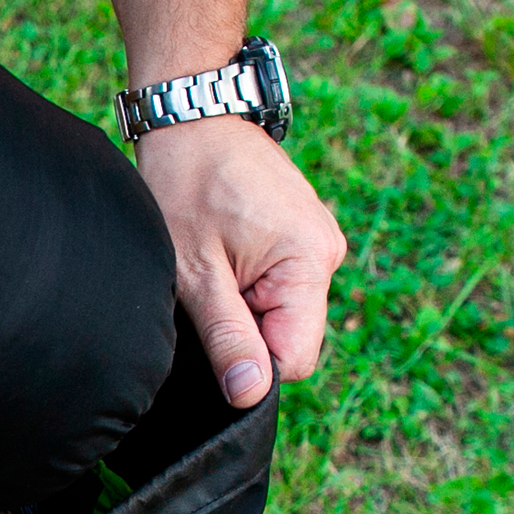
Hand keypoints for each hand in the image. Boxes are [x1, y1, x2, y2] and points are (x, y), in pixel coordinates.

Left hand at [135, 116, 344, 407]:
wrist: (192, 118)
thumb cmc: (186, 184)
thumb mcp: (196, 272)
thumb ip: (227, 336)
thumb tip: (249, 395)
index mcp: (311, 262)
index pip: (295, 358)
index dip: (250, 359)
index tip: (213, 323)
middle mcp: (327, 253)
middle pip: (289, 336)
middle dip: (244, 327)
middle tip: (207, 283)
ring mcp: (317, 242)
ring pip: (281, 312)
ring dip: (242, 302)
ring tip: (213, 260)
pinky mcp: (301, 235)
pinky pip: (278, 285)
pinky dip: (246, 281)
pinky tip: (223, 250)